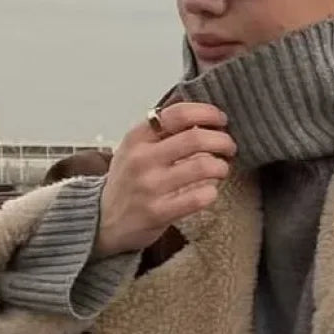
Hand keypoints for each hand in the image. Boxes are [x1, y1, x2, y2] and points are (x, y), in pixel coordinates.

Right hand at [95, 102, 236, 257]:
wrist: (104, 220)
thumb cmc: (128, 181)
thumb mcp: (135, 149)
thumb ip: (163, 133)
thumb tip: (204, 120)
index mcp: (137, 137)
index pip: (178, 114)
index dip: (207, 113)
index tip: (220, 119)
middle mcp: (142, 159)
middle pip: (196, 139)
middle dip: (222, 140)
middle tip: (229, 147)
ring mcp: (149, 186)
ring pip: (203, 167)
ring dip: (221, 167)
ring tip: (221, 169)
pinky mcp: (157, 212)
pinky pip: (198, 197)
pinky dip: (211, 192)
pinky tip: (209, 191)